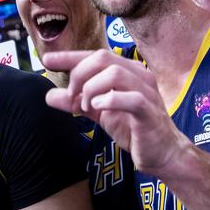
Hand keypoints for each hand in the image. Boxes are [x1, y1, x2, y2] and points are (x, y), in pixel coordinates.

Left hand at [44, 50, 189, 173]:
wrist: (162, 154)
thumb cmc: (133, 129)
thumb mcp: (99, 114)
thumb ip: (76, 102)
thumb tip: (49, 96)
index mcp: (127, 71)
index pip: (95, 55)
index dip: (70, 57)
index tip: (47, 60)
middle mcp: (139, 75)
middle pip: (103, 58)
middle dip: (79, 76)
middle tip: (72, 99)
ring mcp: (146, 92)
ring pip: (114, 74)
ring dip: (91, 90)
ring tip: (86, 108)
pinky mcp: (149, 111)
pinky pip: (130, 98)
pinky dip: (108, 100)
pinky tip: (98, 109)